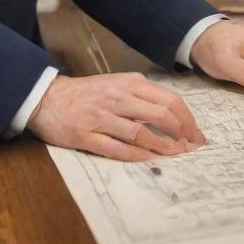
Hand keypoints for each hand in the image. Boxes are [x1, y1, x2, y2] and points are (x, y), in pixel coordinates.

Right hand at [26, 72, 205, 161]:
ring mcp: (102, 118)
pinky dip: (136, 156)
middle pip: (159, 116)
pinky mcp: (87, 136)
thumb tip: (171, 114)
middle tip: (191, 147)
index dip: (186, 118)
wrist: (48, 98)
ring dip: (162, 147)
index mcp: (128, 83)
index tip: (195, 132)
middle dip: (181, 134)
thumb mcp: (116, 83)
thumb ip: (140, 95)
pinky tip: (149, 159)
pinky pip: (117, 148)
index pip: (167, 99)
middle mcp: (117, 98)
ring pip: (141, 134)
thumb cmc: (87, 92)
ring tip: (176, 155)